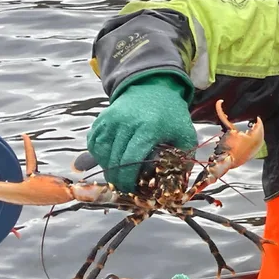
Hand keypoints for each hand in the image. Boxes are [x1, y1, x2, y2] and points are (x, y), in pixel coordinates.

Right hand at [87, 72, 197, 192]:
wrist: (156, 88)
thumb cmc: (172, 115)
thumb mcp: (185, 134)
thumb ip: (183, 160)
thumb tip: (176, 186)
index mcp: (149, 128)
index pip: (132, 159)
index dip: (129, 179)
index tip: (131, 190)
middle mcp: (127, 122)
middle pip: (115, 158)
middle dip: (118, 178)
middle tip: (124, 188)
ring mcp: (112, 119)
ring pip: (101, 151)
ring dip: (107, 167)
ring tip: (117, 175)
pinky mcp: (103, 118)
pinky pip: (93, 142)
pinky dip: (97, 154)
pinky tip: (108, 160)